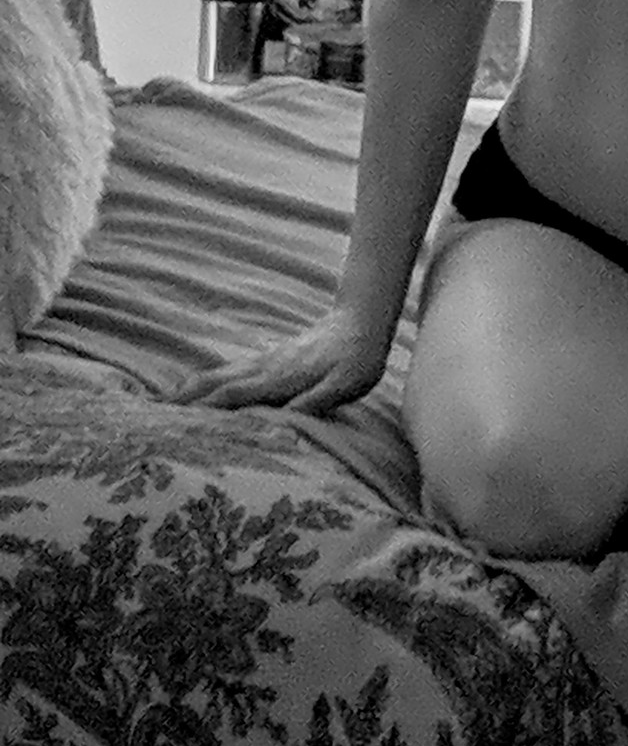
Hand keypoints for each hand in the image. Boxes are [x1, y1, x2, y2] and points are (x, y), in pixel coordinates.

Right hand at [171, 305, 391, 414]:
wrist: (362, 322)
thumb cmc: (357, 360)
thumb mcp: (343, 386)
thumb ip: (313, 402)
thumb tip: (283, 423)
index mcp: (277, 379)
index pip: (231, 396)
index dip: (201, 410)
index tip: (170, 423)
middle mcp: (264, 368)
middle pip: (215, 383)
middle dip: (182, 399)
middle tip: (147, 414)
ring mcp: (265, 361)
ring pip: (220, 374)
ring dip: (190, 388)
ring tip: (161, 402)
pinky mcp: (271, 358)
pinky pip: (232, 370)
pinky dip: (209, 379)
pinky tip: (201, 386)